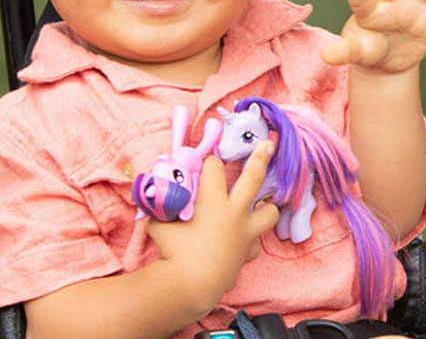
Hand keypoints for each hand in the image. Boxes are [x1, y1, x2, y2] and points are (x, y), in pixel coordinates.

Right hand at [145, 142, 278, 303]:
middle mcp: (235, 213)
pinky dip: (249, 243)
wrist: (193, 283)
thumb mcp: (159, 224)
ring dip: (266, 207)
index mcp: (213, 201)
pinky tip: (241, 244)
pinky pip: (254, 245)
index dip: (209, 162)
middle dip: (260, 158)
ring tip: (262, 204)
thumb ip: (161, 208)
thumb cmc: (173, 251)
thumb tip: (153, 196)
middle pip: (254, 178)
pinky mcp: (247, 253)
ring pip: (269, 213)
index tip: (208, 160)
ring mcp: (245, 233)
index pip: (214, 169)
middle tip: (269, 144)